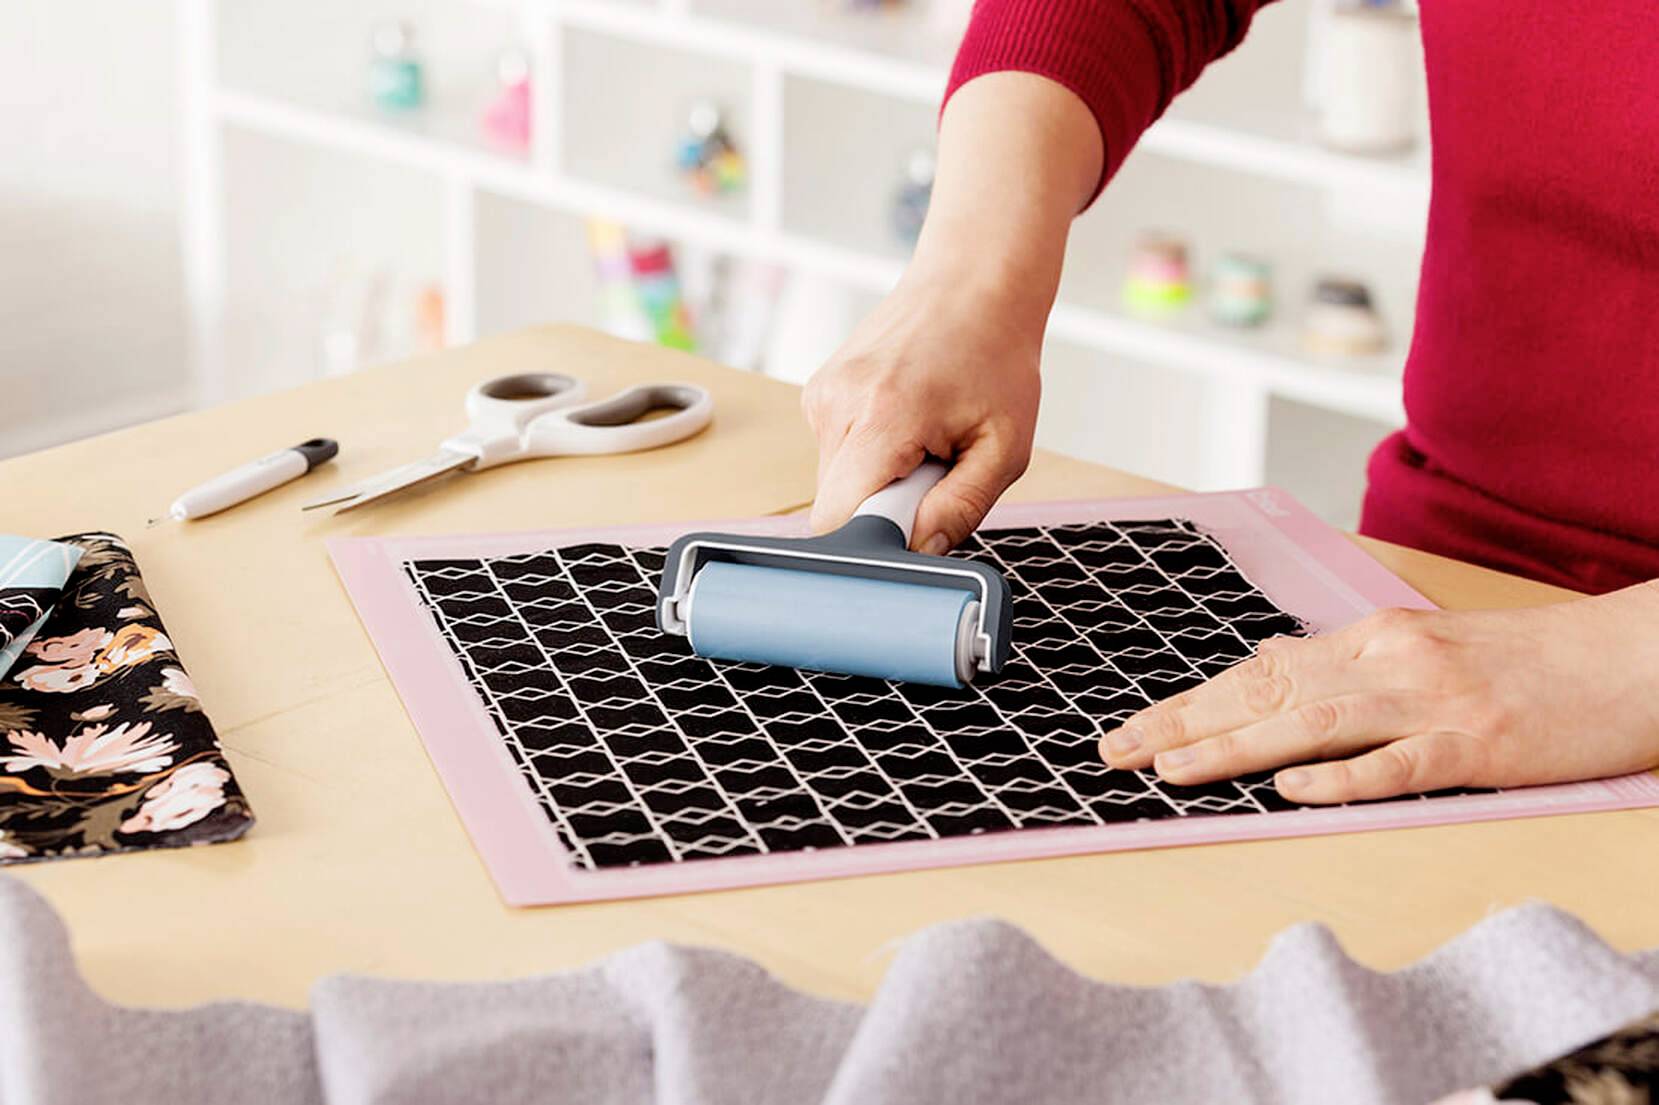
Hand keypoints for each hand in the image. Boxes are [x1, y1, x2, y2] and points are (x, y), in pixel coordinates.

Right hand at [801, 70, 1101, 552]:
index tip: (914, 527)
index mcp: (880, 419)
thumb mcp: (1004, 447)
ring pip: (837, 483)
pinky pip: (837, 454)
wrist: (971, 283)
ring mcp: (820, 396)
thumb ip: (959, 509)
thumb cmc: (996, 360)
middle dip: (885, 510)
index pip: (839, 522)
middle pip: (837, 508)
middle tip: (934, 471)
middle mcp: (835, 405)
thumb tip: (919, 555)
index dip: (875, 542)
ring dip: (880, 481)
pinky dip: (871, 455)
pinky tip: (906, 420)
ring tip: (924, 439)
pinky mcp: (818, 393)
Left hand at [1099, 585, 1658, 802]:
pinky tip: (1289, 787)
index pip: (1261, 674)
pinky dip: (1340, 778)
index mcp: (1373, 638)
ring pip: (1313, 724)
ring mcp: (1432, 702)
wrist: (1629, 659)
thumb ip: (1345, 662)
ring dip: (1234, 748)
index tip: (1134, 729)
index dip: (1191, 702)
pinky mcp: (1478, 745)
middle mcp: (1389, 660)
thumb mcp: (1422, 649)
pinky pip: (1398, 764)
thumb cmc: (1523, 661)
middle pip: (1267, 695)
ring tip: (1171, 769)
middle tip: (1115, 752)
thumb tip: (1271, 668)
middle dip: (1184, 724)